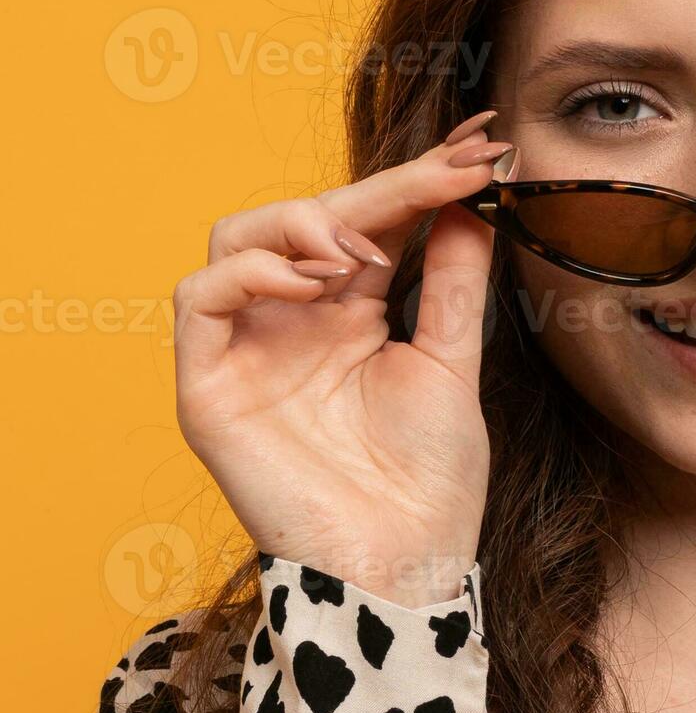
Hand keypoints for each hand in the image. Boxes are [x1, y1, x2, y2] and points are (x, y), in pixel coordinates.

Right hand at [172, 112, 516, 606]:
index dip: (417, 182)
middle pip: (309, 218)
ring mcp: (249, 351)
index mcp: (350, 316)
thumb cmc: (428, 480)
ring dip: (303, 221)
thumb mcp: (452, 363)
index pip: (371, 225)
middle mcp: (294, 323)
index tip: (479, 148)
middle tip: (451, 170)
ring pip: (236, 238)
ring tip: (364, 250)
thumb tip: (472, 201)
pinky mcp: (210, 387)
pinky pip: (200, 299)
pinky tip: (316, 278)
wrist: (405, 563)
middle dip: (382, 186)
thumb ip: (453, 282)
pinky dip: (252, 272)